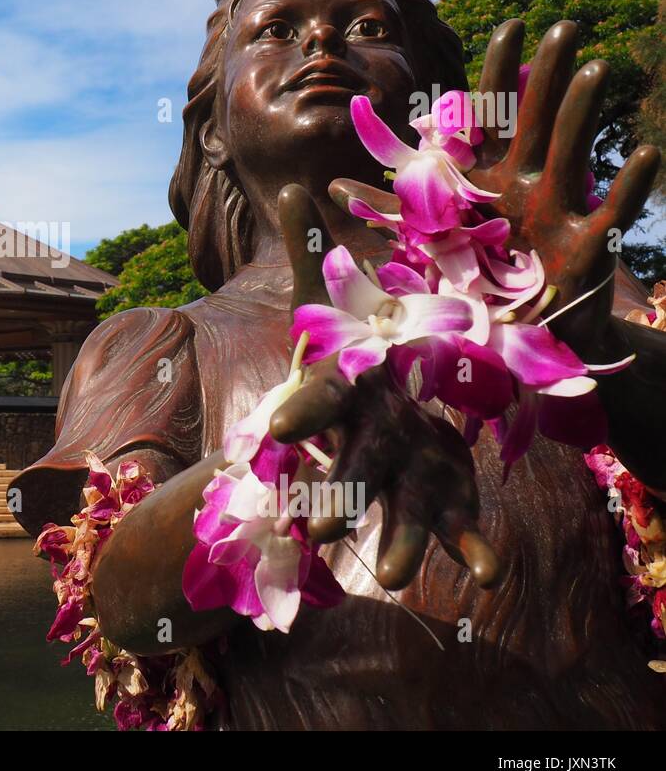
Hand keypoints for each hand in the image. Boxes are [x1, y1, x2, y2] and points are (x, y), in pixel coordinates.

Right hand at [266, 184, 499, 589]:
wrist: (367, 404)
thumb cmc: (340, 349)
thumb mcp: (326, 299)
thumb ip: (310, 250)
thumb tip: (292, 192)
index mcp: (342, 389)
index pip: (314, 402)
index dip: (299, 416)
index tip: (281, 434)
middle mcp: (366, 434)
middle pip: (350, 468)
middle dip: (334, 501)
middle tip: (314, 534)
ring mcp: (402, 465)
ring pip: (397, 507)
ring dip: (396, 540)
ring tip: (395, 577)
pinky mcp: (438, 486)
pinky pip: (454, 521)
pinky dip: (469, 546)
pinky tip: (489, 574)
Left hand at [332, 20, 659, 353]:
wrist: (520, 338)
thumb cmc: (473, 284)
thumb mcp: (424, 244)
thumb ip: (388, 212)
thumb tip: (329, 188)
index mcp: (487, 179)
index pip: (492, 117)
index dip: (500, 73)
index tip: (512, 24)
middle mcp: (525, 185)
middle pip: (535, 120)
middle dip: (547, 73)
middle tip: (564, 25)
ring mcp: (558, 211)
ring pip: (570, 151)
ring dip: (580, 112)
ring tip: (596, 67)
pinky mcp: (588, 247)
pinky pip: (610, 213)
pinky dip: (627, 186)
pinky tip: (645, 154)